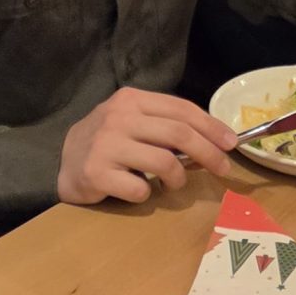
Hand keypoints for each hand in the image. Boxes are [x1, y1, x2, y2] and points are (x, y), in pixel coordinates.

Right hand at [58, 88, 234, 204]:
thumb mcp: (134, 123)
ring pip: (164, 163)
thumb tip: (214, 143)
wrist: (64, 162)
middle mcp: (118, 117)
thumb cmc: (108, 143)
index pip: (181, 110)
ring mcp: (106, 145)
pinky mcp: (96, 173)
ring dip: (178, 179)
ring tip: (174, 184)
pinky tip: (140, 191)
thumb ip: (166, 127)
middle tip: (223, 169)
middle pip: (179, 134)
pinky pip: (140, 189)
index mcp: (131, 100)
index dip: (211, 127)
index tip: (231, 143)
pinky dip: (148, 195)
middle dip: (208, 153)